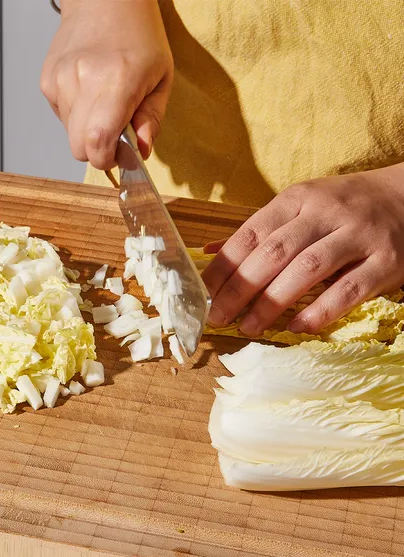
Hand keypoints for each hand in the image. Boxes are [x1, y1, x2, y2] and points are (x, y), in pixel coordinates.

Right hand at [40, 0, 172, 169]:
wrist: (105, 0)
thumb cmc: (138, 36)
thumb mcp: (161, 78)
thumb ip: (152, 120)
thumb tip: (141, 151)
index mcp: (117, 80)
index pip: (97, 143)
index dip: (107, 160)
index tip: (119, 156)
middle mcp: (83, 80)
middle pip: (79, 148)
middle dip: (97, 150)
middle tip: (115, 133)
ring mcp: (60, 80)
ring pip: (70, 135)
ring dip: (87, 130)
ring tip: (103, 103)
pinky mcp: (47, 81)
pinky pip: (61, 117)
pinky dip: (76, 114)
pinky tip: (88, 91)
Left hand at [202, 163, 403, 335]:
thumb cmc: (345, 206)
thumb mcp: (301, 206)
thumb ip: (258, 230)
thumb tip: (209, 251)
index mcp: (298, 198)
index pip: (250, 233)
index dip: (223, 266)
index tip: (202, 293)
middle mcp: (326, 212)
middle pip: (273, 253)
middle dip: (240, 289)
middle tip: (218, 318)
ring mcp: (358, 236)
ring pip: (306, 270)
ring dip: (271, 303)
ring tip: (247, 327)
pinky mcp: (386, 261)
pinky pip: (348, 290)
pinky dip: (318, 312)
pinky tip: (294, 328)